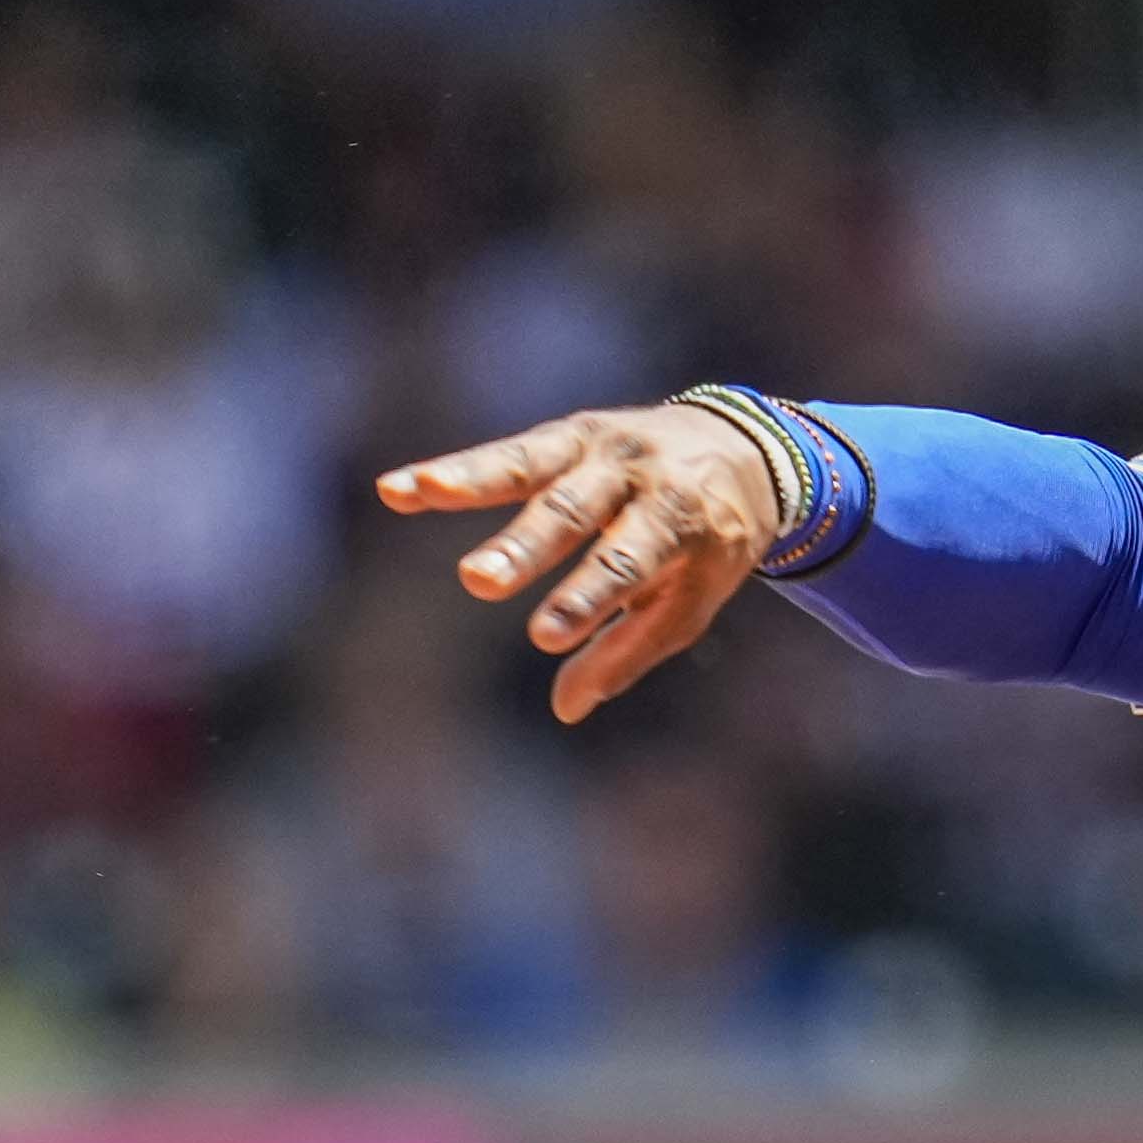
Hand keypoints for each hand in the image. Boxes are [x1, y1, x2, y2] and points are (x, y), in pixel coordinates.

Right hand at [371, 402, 786, 721]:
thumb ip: (628, 651)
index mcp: (684, 517)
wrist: (744, 447)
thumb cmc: (709, 546)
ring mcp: (600, 446)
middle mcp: (640, 473)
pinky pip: (506, 454)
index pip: (628, 563)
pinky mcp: (566, 434)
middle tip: (478, 582)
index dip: (587, 599)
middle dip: (525, 548)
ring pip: (531, 466)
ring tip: (423, 492)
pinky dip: (453, 470)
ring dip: (472, 480)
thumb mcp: (690, 602)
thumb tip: (566, 709)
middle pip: (574, 511)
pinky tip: (398, 488)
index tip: (545, 638)